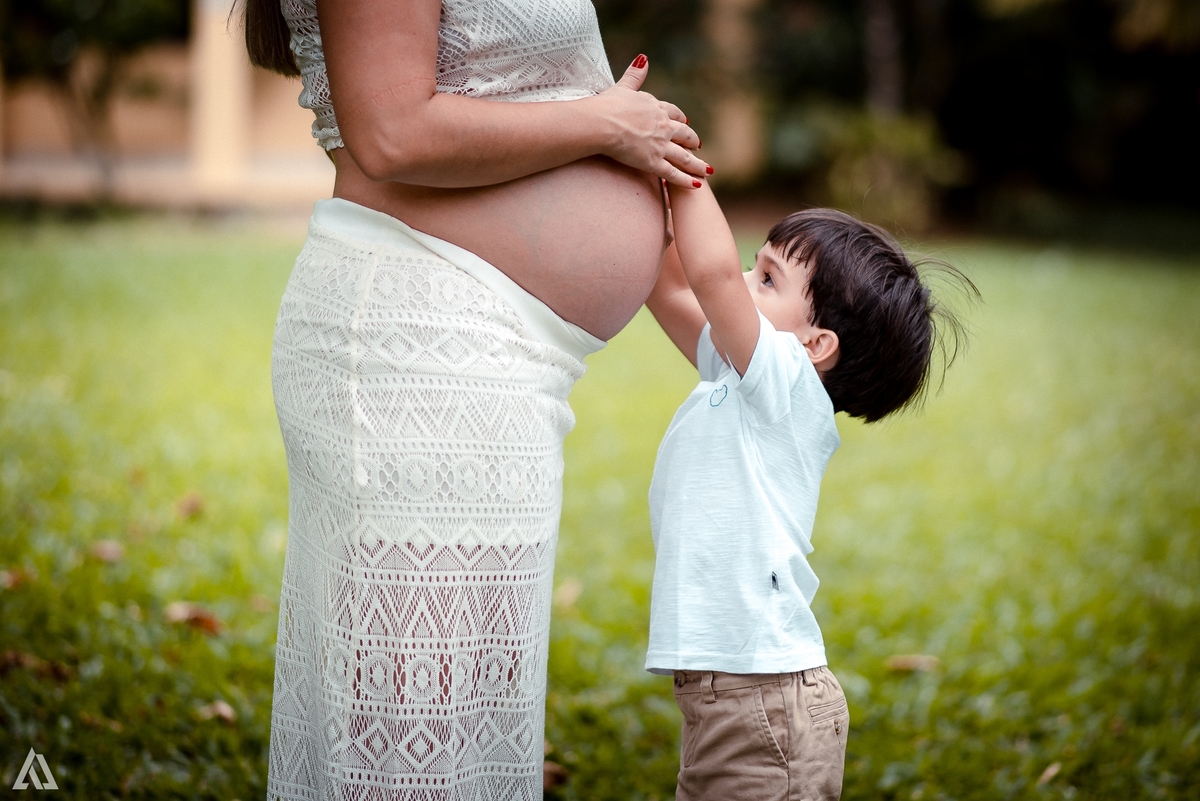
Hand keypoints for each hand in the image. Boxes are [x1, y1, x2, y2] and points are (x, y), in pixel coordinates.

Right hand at [594, 56, 709, 186]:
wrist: (600, 123)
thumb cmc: (607, 105)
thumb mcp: (623, 86)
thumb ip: (635, 75)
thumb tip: (643, 59)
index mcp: (655, 107)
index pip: (673, 113)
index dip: (680, 119)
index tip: (685, 122)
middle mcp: (662, 126)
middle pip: (684, 134)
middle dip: (692, 140)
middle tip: (698, 146)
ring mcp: (660, 145)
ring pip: (684, 157)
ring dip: (697, 164)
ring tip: (707, 170)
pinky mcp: (653, 162)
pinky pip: (673, 173)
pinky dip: (686, 180)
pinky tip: (697, 184)